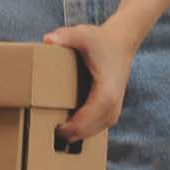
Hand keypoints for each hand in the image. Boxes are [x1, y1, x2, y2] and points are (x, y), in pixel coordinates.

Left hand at [43, 20, 139, 140]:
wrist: (121, 42)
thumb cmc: (100, 40)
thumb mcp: (83, 34)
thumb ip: (66, 36)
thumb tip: (48, 39)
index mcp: (107, 90)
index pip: (90, 116)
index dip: (73, 126)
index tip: (57, 128)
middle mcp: (114, 102)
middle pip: (92, 127)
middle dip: (73, 134)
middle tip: (52, 134)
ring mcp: (115, 106)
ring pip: (96, 130)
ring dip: (79, 135)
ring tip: (60, 135)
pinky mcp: (113, 107)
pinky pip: (99, 125)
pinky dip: (86, 130)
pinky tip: (72, 132)